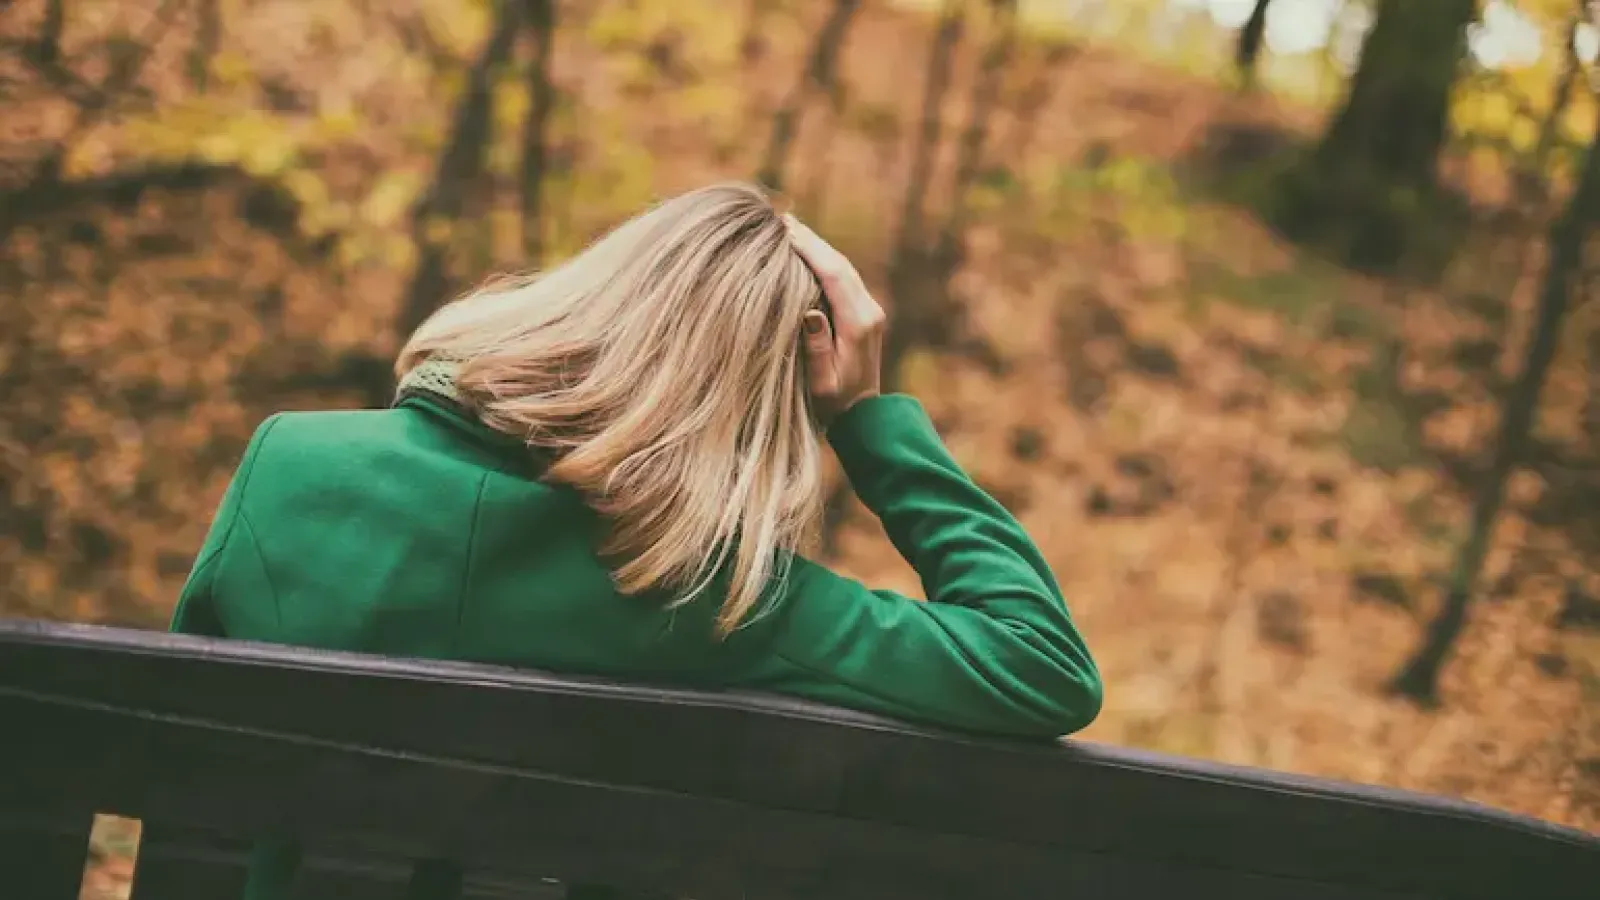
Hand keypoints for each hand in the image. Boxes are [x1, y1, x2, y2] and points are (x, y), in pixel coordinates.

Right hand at [785, 214, 884, 425]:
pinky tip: (806, 251)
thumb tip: (810, 312)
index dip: (811, 250)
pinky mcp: (865, 312)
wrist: (863, 415)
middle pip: (841, 264)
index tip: (786, 232)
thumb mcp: (821, 383)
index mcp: (858, 325)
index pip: (835, 276)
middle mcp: (869, 311)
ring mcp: (870, 310)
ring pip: (844, 268)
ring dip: (819, 247)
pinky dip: (825, 261)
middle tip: (782, 221)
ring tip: (791, 229)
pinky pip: (844, 278)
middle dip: (812, 240)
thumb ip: (816, 348)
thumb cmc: (834, 403)